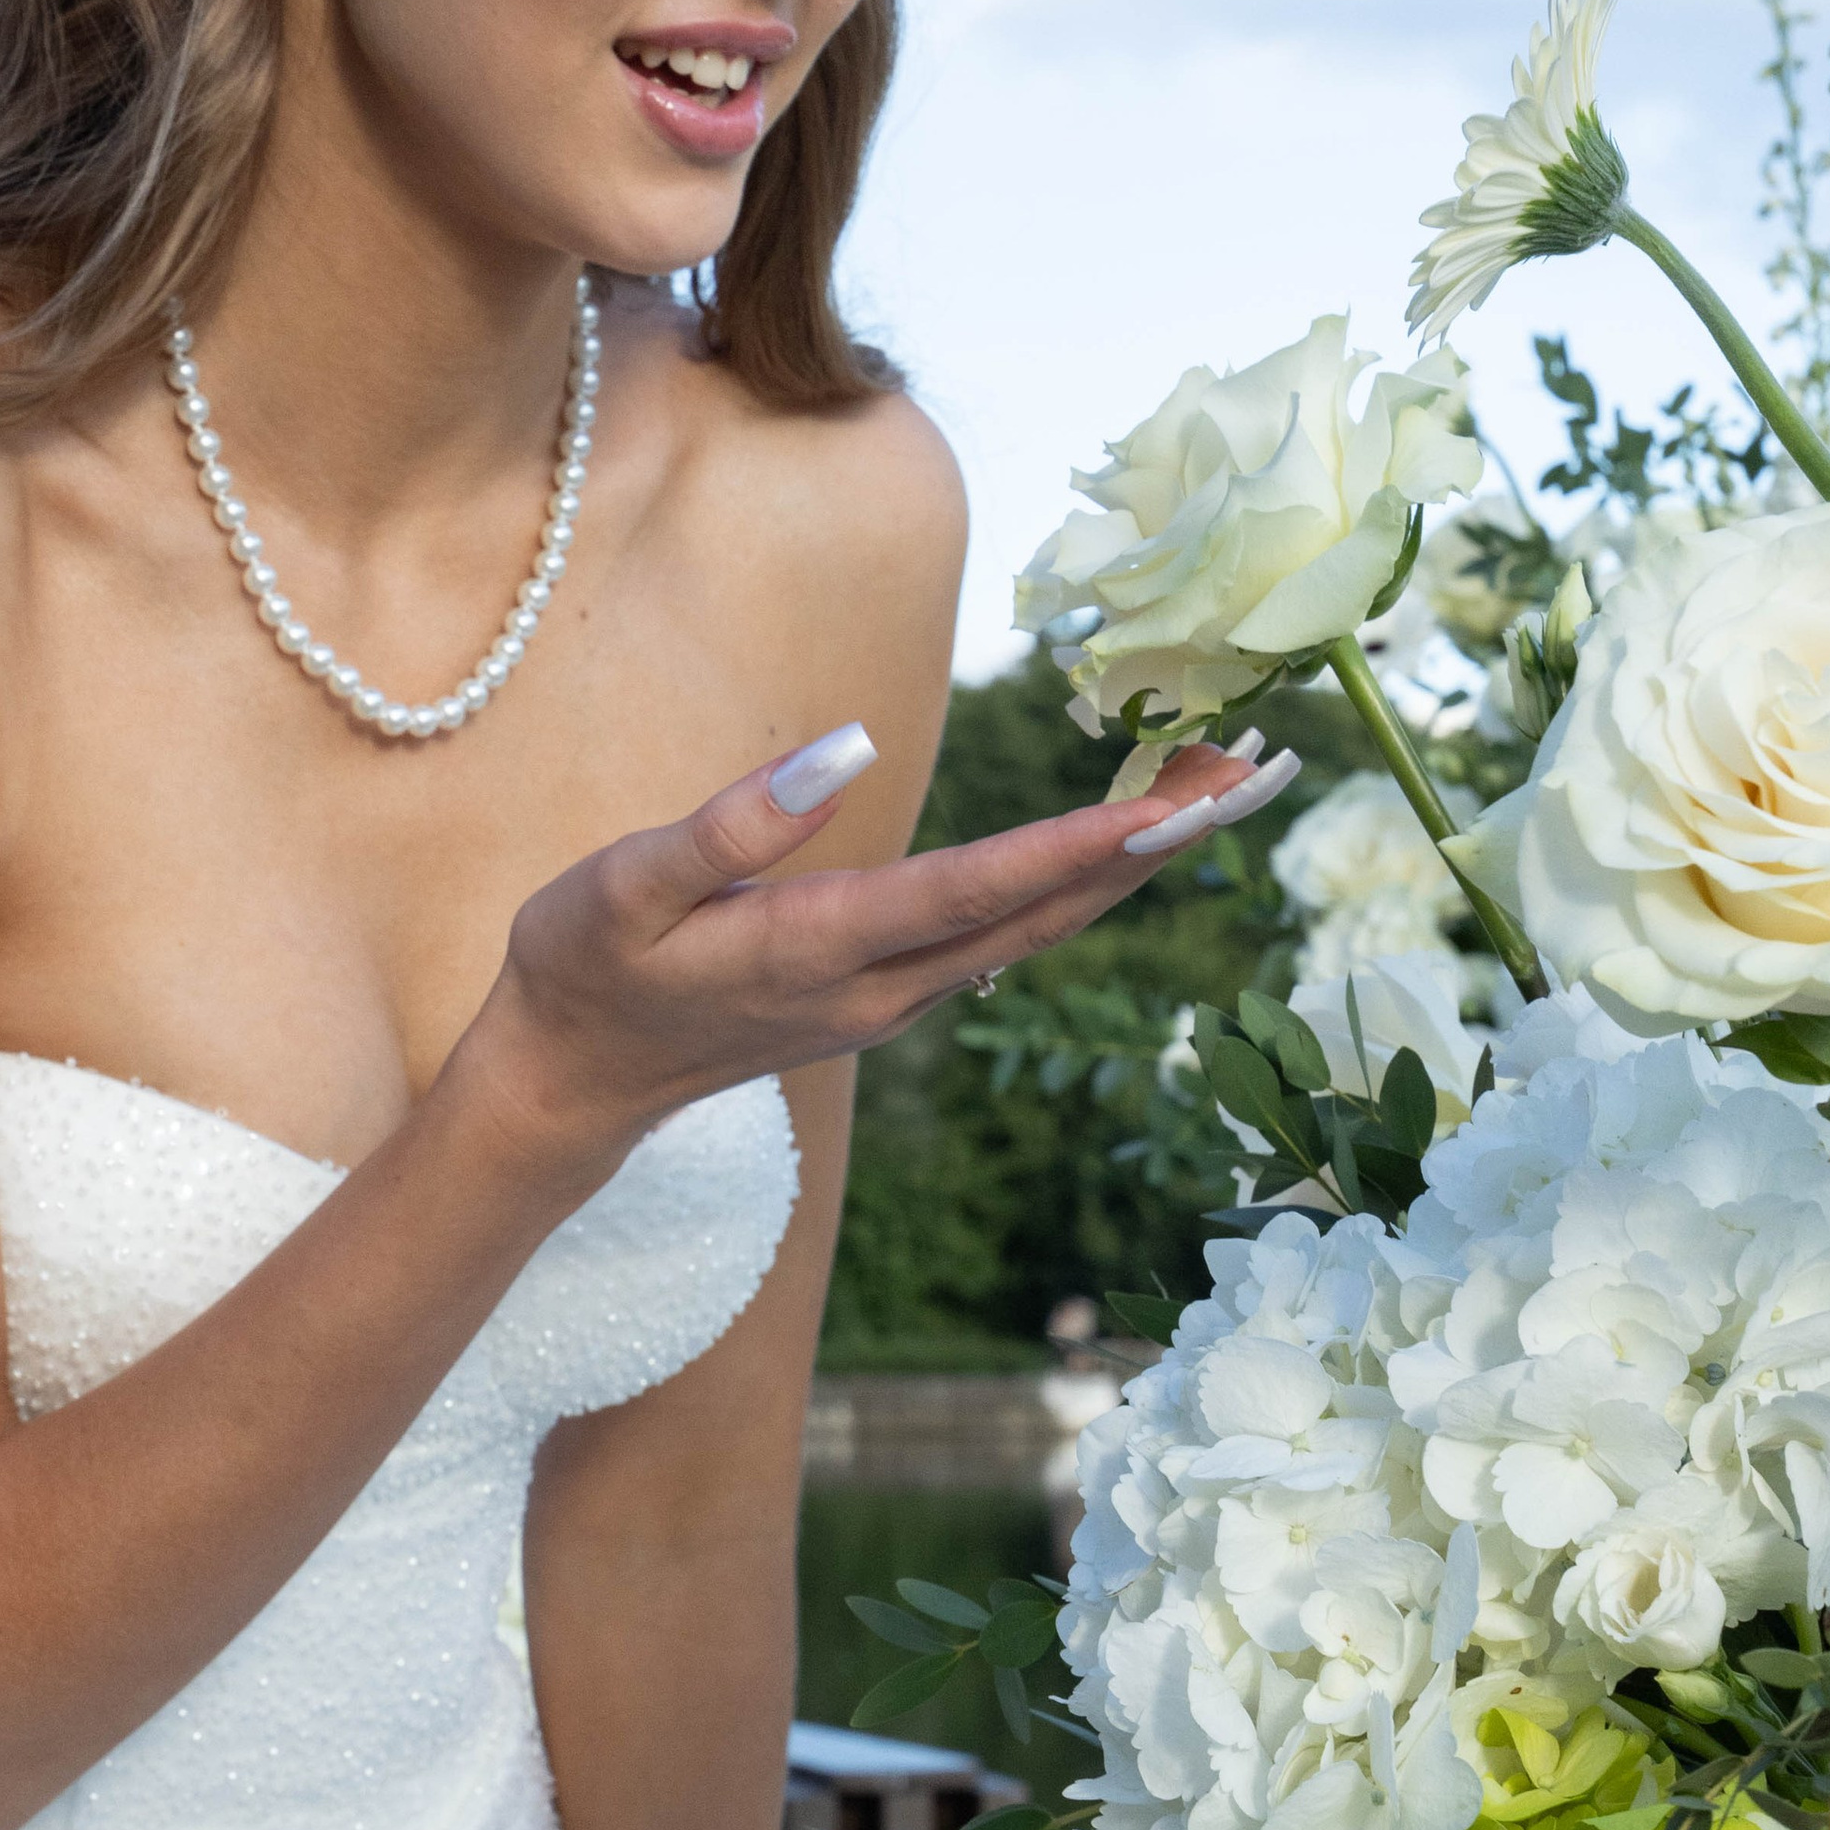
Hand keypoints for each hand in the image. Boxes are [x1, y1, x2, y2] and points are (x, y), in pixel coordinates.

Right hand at [460, 727, 1298, 1165]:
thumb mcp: (624, 885)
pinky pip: (1012, 930)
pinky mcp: (890, 990)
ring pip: (1044, 924)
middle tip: (1260, 768)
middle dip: (1162, 841)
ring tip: (1222, 783)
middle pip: (1052, 910)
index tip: (1184, 802)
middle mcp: (886, 986)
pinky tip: (1129, 840)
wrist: (569, 1082)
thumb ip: (734, 823)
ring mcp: (895, 997)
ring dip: (1141, 857)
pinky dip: (1085, 878)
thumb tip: (852, 747)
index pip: (982, 889)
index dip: (1088, 843)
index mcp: (824, 948)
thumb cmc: (582, 969)